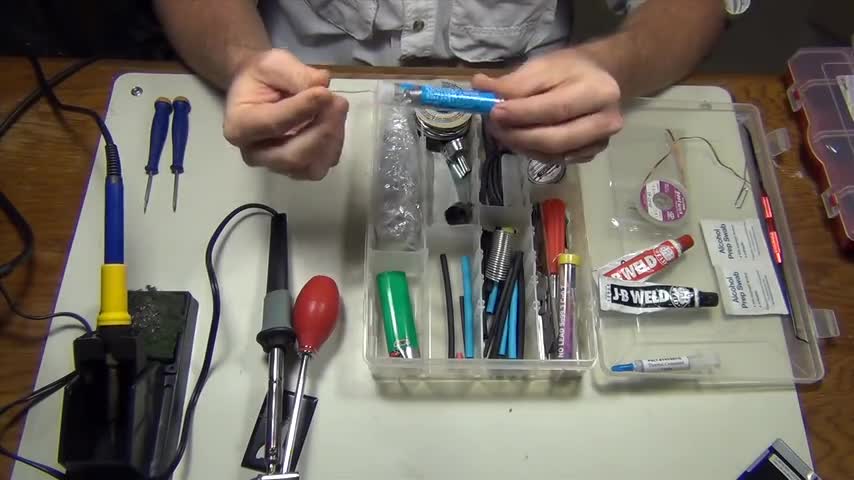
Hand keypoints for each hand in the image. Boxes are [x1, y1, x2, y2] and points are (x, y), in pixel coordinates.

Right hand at [223, 49, 348, 179]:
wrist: (260, 88)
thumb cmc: (263, 76)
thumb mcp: (274, 63)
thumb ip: (296, 74)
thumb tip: (323, 83)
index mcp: (240, 126)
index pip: (274, 125)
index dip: (303, 109)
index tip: (325, 92)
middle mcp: (255, 153)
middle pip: (293, 157)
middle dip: (322, 131)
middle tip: (338, 102)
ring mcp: (277, 166)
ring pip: (310, 168)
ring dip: (332, 139)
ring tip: (338, 108)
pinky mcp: (298, 169)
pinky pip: (322, 165)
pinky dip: (335, 144)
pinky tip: (335, 120)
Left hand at [472, 48, 622, 162]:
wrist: (600, 78)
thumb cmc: (570, 70)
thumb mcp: (543, 66)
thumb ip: (514, 81)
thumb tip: (480, 87)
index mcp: (598, 91)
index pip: (555, 109)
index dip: (522, 114)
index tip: (494, 112)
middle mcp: (606, 121)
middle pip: (555, 139)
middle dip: (518, 135)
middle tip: (493, 126)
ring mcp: (600, 142)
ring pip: (553, 155)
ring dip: (522, 146)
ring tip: (502, 131)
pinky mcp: (591, 154)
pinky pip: (556, 160)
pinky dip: (533, 152)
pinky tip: (521, 138)